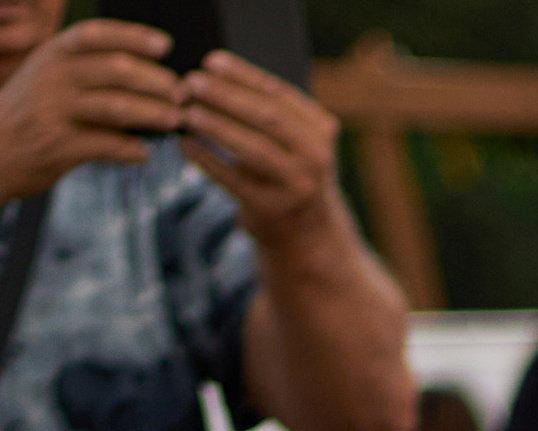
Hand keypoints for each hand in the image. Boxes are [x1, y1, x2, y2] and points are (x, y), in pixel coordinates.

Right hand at [0, 20, 178, 199]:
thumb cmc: (32, 112)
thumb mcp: (50, 78)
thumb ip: (86, 71)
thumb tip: (142, 72)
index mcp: (54, 53)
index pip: (98, 35)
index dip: (133, 37)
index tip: (165, 46)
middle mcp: (54, 75)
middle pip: (116, 70)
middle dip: (155, 81)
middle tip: (182, 93)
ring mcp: (55, 109)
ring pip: (116, 107)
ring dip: (152, 113)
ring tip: (175, 120)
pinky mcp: (59, 144)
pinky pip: (106, 145)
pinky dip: (130, 150)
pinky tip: (144, 153)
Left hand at [175, 50, 339, 240]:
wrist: (308, 232)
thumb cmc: (288, 171)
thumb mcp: (293, 138)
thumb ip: (267, 109)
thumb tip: (212, 73)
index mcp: (321, 129)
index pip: (279, 93)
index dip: (243, 75)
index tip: (210, 61)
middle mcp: (316, 157)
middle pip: (267, 117)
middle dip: (226, 96)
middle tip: (191, 82)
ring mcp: (298, 186)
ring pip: (253, 148)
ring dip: (216, 126)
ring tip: (187, 111)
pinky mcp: (273, 210)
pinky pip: (234, 179)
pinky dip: (207, 160)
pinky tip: (185, 145)